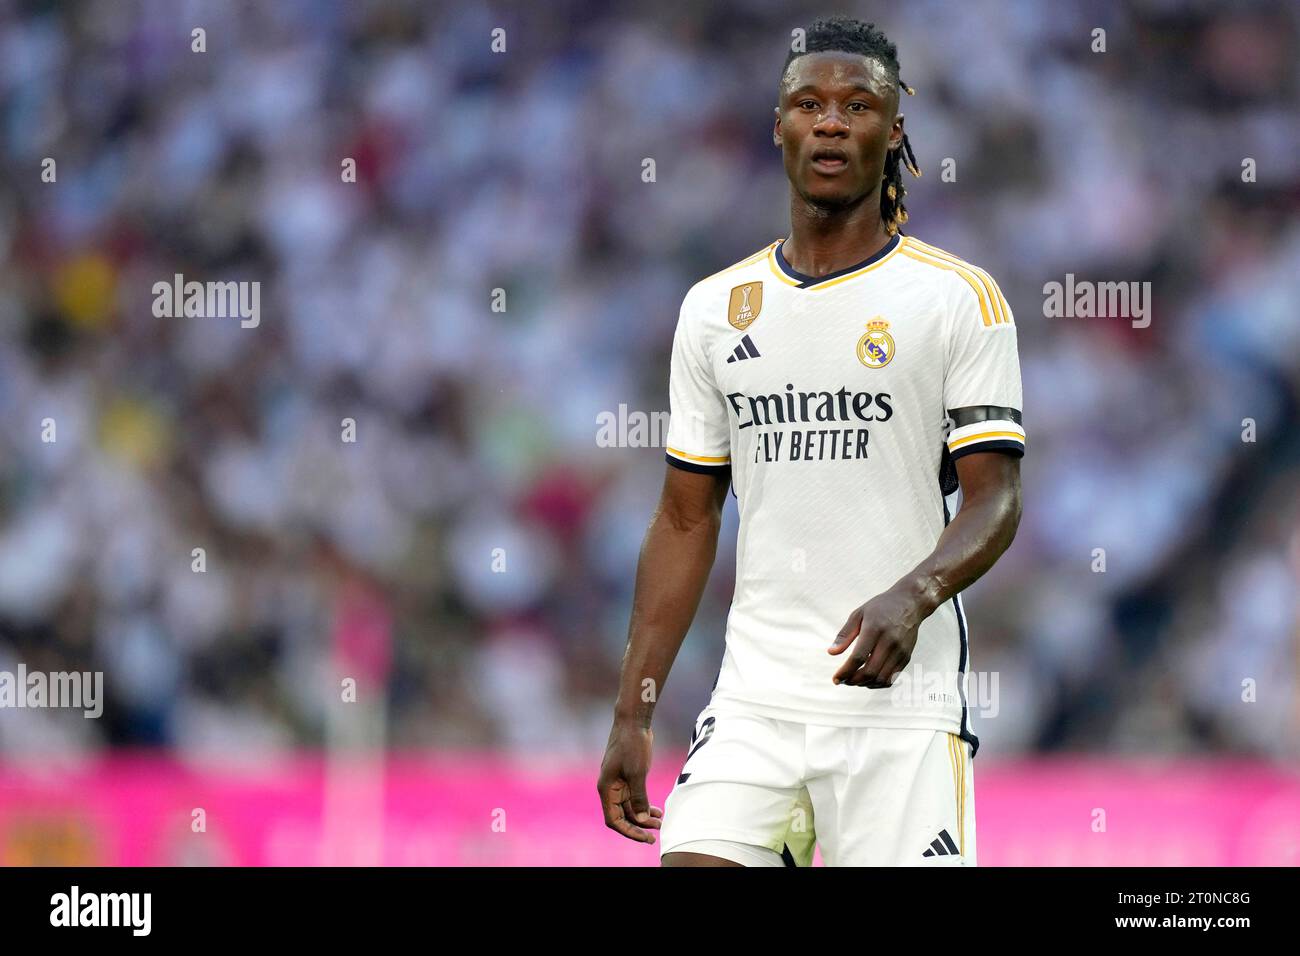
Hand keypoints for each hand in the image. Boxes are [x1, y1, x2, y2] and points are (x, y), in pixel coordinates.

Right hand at [597, 720, 663, 842]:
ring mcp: (618, 782)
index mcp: (606, 788)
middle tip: (657, 832)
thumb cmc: (632, 745)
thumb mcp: (637, 773)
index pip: (614, 819)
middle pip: (622, 815)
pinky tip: (657, 810)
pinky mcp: (628, 776)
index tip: (645, 837)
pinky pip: (634, 796)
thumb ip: (639, 798)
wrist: (633, 721)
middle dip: (639, 825)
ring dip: (643, 815)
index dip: (628, 831)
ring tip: (660, 821)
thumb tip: (640, 821)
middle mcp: (610, 787)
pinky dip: (644, 804)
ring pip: (629, 807)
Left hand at [827, 586, 926, 687]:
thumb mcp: (858, 614)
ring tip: (854, 680)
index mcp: (875, 629)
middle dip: (853, 681)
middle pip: (870, 671)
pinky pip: (891, 678)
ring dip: (865, 684)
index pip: (858, 657)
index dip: (845, 672)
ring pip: (881, 679)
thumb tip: (831, 653)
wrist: (910, 603)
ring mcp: (900, 651)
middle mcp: (890, 642)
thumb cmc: (881, 607)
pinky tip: (868, 679)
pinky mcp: (906, 657)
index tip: (835, 678)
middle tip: (843, 680)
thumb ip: (845, 634)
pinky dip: (877, 683)